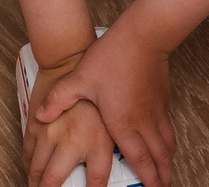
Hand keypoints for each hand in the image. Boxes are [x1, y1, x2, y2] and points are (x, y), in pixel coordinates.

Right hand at [24, 61, 116, 186]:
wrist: (71, 60)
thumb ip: (117, 144)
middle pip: (53, 180)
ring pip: (36, 169)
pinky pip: (28, 154)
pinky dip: (28, 166)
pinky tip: (32, 173)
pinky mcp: (35, 126)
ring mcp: (49, 133)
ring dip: (36, 183)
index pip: (95, 182)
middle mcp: (70, 140)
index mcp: (96, 140)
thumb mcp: (114, 117)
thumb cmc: (96, 88)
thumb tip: (130, 163)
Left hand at [34, 24, 173, 186]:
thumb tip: (39, 117)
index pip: (137, 159)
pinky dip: (169, 143)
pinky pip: (168, 129)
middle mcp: (143, 121)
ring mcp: (155, 111)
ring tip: (166, 176)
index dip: (145, 178)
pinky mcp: (163, 100)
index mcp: (122, 122)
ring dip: (167, 163)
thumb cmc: (112, 56)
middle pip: (157, 158)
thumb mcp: (79, 78)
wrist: (143, 35)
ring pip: (166, 145)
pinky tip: (165, 144)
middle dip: (160, 178)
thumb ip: (59, 99)